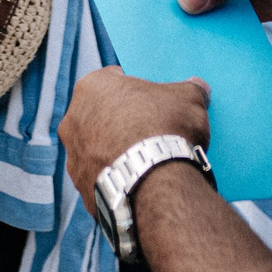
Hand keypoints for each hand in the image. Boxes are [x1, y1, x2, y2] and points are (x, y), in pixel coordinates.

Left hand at [58, 67, 209, 199]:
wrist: (155, 185)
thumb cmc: (165, 130)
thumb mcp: (187, 98)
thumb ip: (190, 89)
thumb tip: (198, 88)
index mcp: (91, 87)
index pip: (113, 80)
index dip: (136, 90)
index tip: (153, 102)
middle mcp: (73, 121)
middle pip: (102, 116)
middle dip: (123, 122)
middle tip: (151, 132)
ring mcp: (74, 159)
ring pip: (98, 151)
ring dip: (117, 154)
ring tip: (148, 162)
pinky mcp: (83, 190)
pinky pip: (103, 181)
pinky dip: (119, 181)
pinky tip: (141, 184)